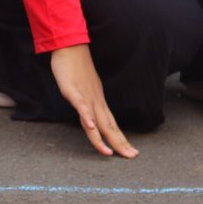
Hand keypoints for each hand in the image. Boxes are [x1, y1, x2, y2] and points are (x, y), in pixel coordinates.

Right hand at [49, 44, 137, 158]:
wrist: (70, 46)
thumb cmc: (77, 66)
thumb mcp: (86, 87)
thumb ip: (89, 101)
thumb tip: (92, 112)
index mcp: (98, 102)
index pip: (112, 125)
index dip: (120, 139)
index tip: (130, 152)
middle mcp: (95, 102)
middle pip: (108, 127)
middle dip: (119, 143)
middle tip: (131, 157)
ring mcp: (85, 97)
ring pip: (95, 121)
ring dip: (103, 137)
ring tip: (109, 152)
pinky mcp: (73, 91)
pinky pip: (81, 106)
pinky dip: (86, 117)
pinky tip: (90, 126)